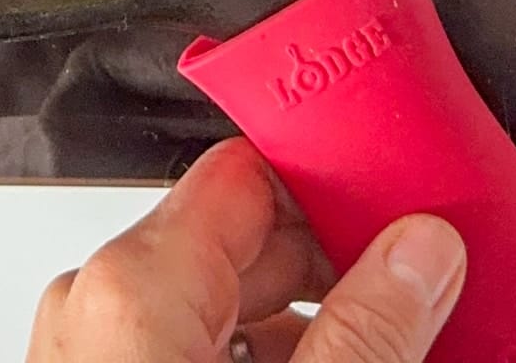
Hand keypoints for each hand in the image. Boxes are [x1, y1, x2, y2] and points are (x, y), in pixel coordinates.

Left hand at [26, 137, 464, 361]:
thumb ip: (363, 330)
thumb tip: (420, 253)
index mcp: (130, 283)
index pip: (247, 171)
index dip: (335, 182)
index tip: (406, 207)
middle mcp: (93, 307)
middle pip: (242, 243)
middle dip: (339, 267)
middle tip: (425, 291)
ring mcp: (90, 357)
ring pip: (222, 313)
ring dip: (309, 327)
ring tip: (401, 341)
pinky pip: (190, 354)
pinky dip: (265, 362)